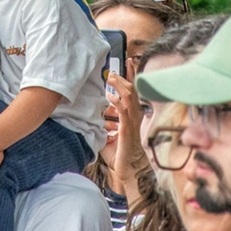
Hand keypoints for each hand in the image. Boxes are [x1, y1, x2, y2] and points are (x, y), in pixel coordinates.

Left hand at [107, 71, 149, 193]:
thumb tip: (96, 114)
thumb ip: (105, 122)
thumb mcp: (109, 134)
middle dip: (124, 77)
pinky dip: (117, 102)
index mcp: (132, 115)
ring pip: (129, 97)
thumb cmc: (119, 152)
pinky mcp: (127, 130)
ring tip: (110, 78)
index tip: (128, 62)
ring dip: (119, 86)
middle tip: (112, 71)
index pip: (133, 91)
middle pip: (133, 90)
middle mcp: (134, 116)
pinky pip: (123, 112)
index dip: (131, 76)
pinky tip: (109, 97)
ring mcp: (132, 122)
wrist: (127, 168)